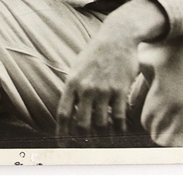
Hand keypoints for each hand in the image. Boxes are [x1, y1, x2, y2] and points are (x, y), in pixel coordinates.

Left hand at [56, 0, 166, 137]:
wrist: (117, 37)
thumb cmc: (96, 53)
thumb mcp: (77, 67)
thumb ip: (72, 88)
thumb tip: (68, 110)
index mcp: (72, 82)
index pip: (63, 113)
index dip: (62, 133)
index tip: (63, 145)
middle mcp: (86, 87)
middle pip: (82, 123)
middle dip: (84, 138)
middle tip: (88, 144)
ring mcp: (103, 89)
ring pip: (101, 123)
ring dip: (103, 134)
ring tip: (105, 136)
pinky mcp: (120, 89)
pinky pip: (118, 117)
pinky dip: (118, 128)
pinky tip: (119, 130)